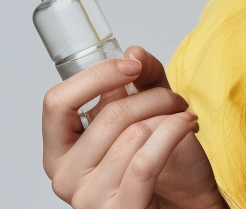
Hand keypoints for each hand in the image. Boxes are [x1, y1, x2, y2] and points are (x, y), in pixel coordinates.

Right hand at [41, 46, 226, 208]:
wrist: (183, 204)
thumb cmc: (162, 165)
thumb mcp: (149, 112)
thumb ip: (142, 80)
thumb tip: (133, 53)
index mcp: (60, 150)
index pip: (57, 102)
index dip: (96, 77)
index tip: (130, 66)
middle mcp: (64, 176)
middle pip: (107, 114)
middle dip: (152, 97)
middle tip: (173, 99)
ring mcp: (88, 197)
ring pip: (133, 133)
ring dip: (169, 116)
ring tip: (182, 118)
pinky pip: (146, 159)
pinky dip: (174, 133)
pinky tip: (187, 126)